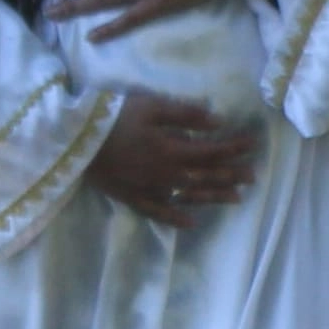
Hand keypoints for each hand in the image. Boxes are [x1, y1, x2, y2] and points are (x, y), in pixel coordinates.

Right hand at [88, 94, 258, 229]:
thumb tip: (217, 121)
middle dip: (231, 174)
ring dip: (214, 196)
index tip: (252, 145)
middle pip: (204, 175)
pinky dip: (176, 218)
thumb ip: (185, 114)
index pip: (210, 150)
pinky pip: (158, 211)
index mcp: (172, 149)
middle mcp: (166, 173)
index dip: (233, 147)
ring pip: (189, 195)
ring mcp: (150, 188)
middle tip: (253, 175)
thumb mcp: (151, 106)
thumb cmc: (114, 116)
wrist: (75, 140)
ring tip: (237, 199)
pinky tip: (191, 222)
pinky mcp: (133, 197)